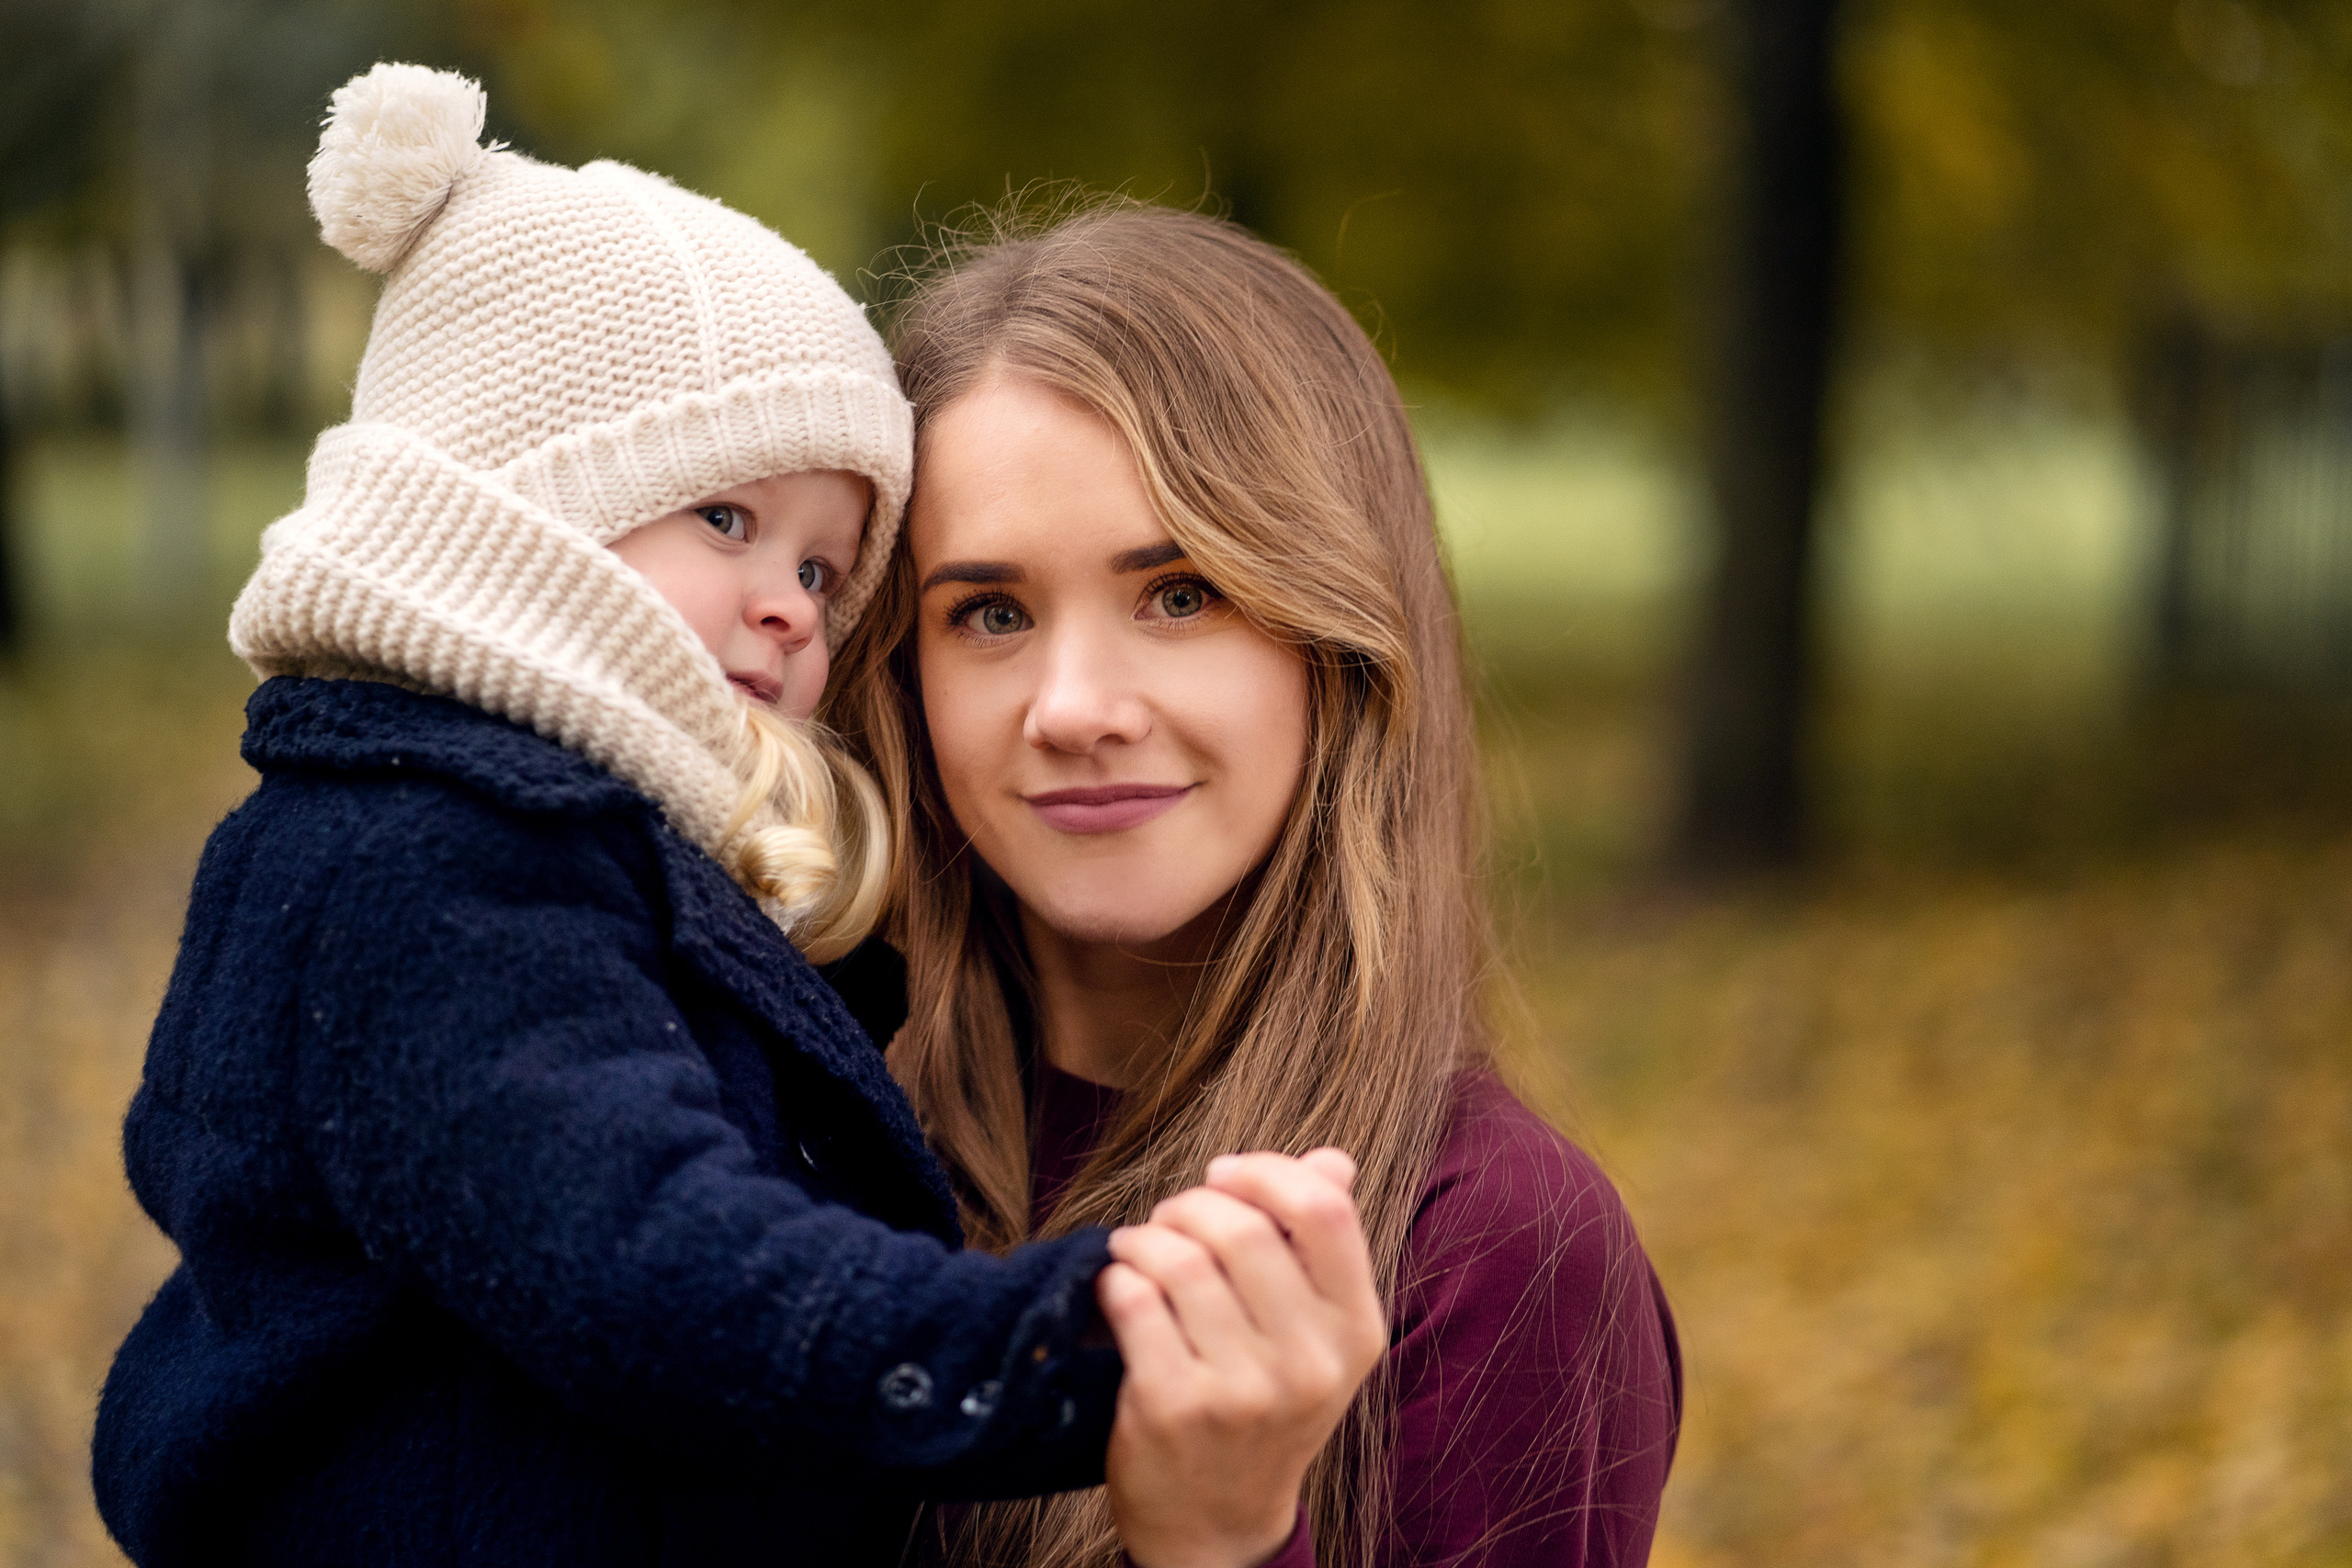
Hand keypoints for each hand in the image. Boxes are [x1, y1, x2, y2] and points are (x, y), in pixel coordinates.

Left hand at [1097, 1148, 1385, 1567]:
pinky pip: (1134, 1300)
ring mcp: (1243, 1390)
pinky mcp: (1175, 1407)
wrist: (1217, 1521)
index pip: (1325, 1210)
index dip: (1265, 1172)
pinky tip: (1117, 1288)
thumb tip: (1331, 1158)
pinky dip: (1116, 1278)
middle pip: (1242, 1228)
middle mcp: (1310, 1363)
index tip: (1225, 1176)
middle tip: (1169, 1220)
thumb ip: (1321, 1244)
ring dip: (1144, 1238)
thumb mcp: (1315, 1335)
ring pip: (1181, 1260)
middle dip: (1190, 1205)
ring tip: (1136, 1249)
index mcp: (1356, 1331)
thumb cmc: (1263, 1404)